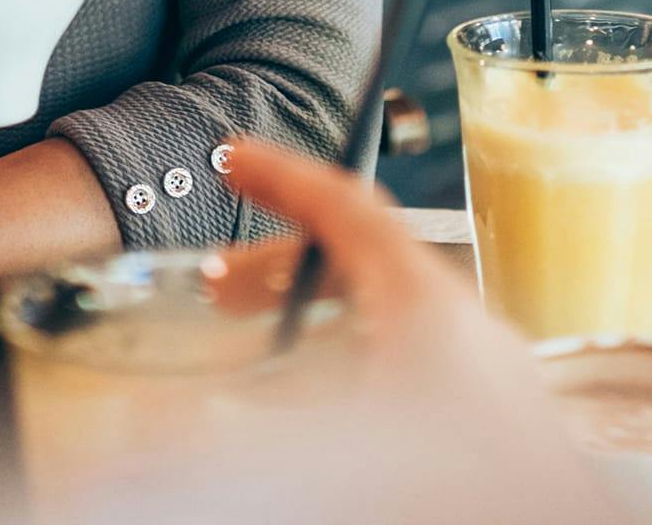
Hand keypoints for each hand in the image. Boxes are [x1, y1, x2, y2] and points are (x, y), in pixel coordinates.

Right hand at [223, 140, 616, 524]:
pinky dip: (352, 367)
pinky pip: (411, 368)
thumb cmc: (456, 490)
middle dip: (281, 264)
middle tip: (218, 287)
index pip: (347, 205)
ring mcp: (487, 382)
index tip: (232, 159)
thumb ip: (242, 434)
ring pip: (387, 318)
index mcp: (428, 308)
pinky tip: (317, 416)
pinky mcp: (494, 432)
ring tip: (257, 358)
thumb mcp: (332, 452)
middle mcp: (466, 331)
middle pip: (363, 259)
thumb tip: (157, 434)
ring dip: (314, 323)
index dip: (281, 176)